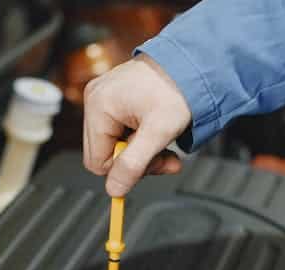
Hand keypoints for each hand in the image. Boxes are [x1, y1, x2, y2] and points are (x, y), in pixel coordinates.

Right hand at [83, 53, 191, 196]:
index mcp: (99, 106)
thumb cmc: (177, 89)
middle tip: (164, 155)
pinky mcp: (112, 97)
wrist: (190, 64)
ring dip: (141, 151)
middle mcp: (94, 99)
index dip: (125, 170)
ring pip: (114, 144)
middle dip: (136, 161)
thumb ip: (134, 165)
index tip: (153, 163)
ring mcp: (102, 96)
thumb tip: (114, 190)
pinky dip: (140, 137)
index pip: (98, 162)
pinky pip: (119, 130)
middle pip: (105, 154)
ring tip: (163, 141)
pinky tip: (155, 129)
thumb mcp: (158, 132)